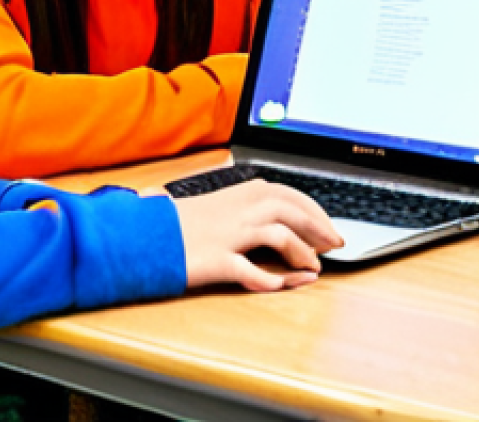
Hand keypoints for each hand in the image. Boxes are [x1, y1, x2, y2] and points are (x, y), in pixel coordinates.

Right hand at [173, 180, 342, 291]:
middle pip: (292, 210)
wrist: (144, 234)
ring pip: (278, 234)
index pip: (290, 195)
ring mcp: (228, 234)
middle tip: (334, 246)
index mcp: (241, 192)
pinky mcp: (215, 259)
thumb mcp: (218, 205)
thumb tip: (280, 217)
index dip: (315, 211)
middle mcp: (239, 209)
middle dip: (318, 228)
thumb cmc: (181, 223)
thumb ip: (247, 205)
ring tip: (312, 267)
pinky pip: (248, 270)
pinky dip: (266, 279)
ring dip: (301, 252)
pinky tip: (277, 285)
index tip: (329, 226)